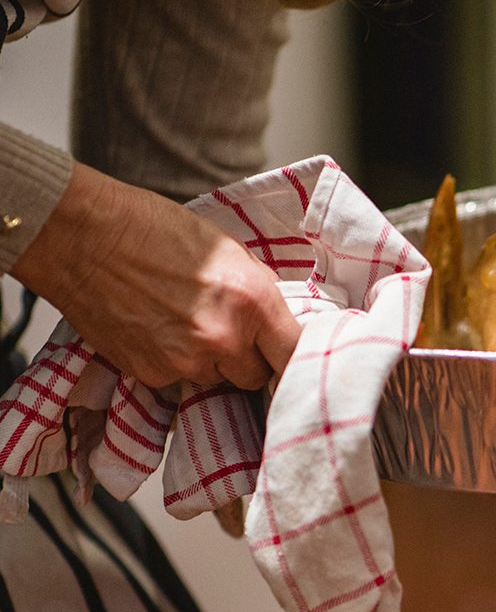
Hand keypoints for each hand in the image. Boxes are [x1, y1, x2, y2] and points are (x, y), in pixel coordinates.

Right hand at [11, 162, 299, 389]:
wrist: (84, 236)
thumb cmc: (155, 230)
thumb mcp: (228, 249)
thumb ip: (258, 290)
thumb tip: (278, 319)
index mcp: (253, 301)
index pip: (295, 354)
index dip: (289, 355)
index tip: (283, 354)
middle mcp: (225, 338)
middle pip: (256, 376)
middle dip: (248, 359)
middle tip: (228, 332)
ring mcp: (187, 361)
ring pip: (217, 380)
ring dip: (210, 362)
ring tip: (184, 323)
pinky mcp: (152, 374)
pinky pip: (179, 381)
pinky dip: (174, 364)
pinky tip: (158, 331)